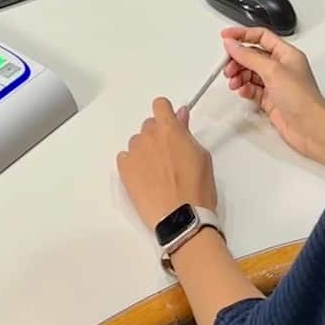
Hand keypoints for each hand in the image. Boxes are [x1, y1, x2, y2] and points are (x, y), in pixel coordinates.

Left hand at [117, 98, 217, 230]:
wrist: (181, 219)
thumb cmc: (198, 188)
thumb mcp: (202, 156)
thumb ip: (187, 132)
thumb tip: (181, 114)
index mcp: (169, 129)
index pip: (160, 105)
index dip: (166, 114)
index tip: (171, 127)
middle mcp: (148, 136)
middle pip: (148, 126)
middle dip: (157, 136)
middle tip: (168, 158)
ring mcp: (134, 153)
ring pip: (137, 143)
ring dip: (145, 151)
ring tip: (156, 174)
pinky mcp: (123, 170)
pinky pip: (125, 158)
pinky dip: (133, 165)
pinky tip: (144, 180)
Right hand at [221, 27, 324, 169]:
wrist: (311, 129)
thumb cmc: (304, 100)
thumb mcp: (273, 71)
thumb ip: (249, 56)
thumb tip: (233, 44)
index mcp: (287, 54)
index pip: (261, 36)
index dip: (243, 34)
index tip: (226, 36)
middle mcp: (282, 67)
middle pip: (253, 55)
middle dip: (238, 59)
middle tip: (227, 65)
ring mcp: (276, 84)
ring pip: (251, 73)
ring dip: (239, 75)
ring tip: (233, 81)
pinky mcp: (271, 100)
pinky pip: (252, 89)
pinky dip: (244, 88)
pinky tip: (242, 90)